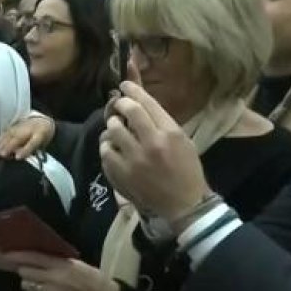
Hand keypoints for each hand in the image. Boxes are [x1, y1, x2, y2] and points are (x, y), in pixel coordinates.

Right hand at [0, 115, 54, 159]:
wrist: (43, 122)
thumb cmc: (43, 137)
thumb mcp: (42, 145)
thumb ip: (31, 150)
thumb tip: (18, 155)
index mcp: (40, 135)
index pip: (33, 143)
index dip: (25, 150)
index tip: (17, 157)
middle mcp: (30, 129)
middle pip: (18, 138)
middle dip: (9, 147)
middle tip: (1, 155)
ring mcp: (22, 125)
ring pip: (11, 134)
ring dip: (3, 143)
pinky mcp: (17, 124)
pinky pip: (8, 130)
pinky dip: (2, 136)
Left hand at [7, 252, 119, 290]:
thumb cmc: (90, 276)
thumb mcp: (74, 263)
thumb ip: (54, 260)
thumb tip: (33, 256)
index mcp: (61, 265)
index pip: (32, 258)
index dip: (16, 255)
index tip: (5, 253)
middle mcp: (53, 279)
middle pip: (24, 272)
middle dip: (23, 269)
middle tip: (29, 267)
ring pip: (26, 285)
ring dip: (29, 281)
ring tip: (42, 280)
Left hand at [99, 82, 210, 225]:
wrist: (182, 204)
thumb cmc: (186, 170)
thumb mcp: (182, 141)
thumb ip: (161, 122)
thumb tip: (139, 103)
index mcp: (170, 133)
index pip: (146, 103)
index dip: (132, 90)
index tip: (124, 85)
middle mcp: (151, 143)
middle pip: (126, 112)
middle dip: (120, 105)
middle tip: (119, 107)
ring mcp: (133, 160)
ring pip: (111, 130)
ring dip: (113, 127)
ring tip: (118, 131)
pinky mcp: (119, 174)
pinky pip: (105, 151)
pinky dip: (108, 148)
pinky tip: (115, 150)